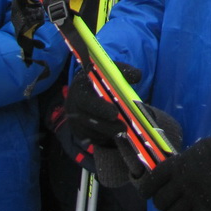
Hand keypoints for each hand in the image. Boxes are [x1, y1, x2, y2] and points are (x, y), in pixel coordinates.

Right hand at [64, 66, 182, 187]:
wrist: (87, 90)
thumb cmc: (102, 80)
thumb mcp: (111, 72)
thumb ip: (124, 72)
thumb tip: (137, 76)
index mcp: (79, 88)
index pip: (86, 101)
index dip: (100, 108)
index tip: (115, 114)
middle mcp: (73, 106)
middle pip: (89, 120)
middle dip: (108, 126)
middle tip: (124, 127)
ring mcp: (74, 121)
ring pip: (91, 132)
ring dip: (108, 133)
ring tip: (123, 130)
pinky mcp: (78, 132)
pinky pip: (92, 138)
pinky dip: (104, 137)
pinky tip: (113, 132)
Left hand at [138, 120, 210, 210]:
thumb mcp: (191, 152)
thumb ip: (178, 166)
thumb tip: (166, 179)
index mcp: (176, 165)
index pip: (151, 182)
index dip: (147, 191)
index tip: (149, 194)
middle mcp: (181, 181)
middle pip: (160, 202)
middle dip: (162, 204)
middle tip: (169, 203)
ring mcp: (193, 196)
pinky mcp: (207, 208)